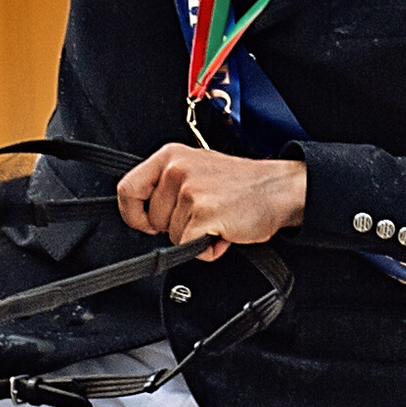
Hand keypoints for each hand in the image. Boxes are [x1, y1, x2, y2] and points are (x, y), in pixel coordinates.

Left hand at [115, 145, 307, 257]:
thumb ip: (167, 186)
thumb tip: (145, 215)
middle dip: (174, 227)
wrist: (278, 189)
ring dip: (194, 237)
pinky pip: (188, 247)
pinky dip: (206, 250)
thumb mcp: (196, 170)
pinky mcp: (202, 213)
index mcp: (170, 156)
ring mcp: (189, 190)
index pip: (127, 190)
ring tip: (216, 220)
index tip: (147, 223)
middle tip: (202, 215)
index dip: (134, 214)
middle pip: (151, 219)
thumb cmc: (240, 185)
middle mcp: (176, 169)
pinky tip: (221, 232)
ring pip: (171, 235)